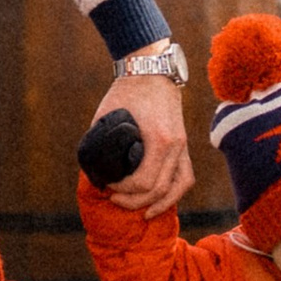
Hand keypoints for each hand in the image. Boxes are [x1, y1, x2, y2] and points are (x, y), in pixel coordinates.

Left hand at [94, 65, 191, 215]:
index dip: (123, 191)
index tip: (107, 186)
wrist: (151, 67)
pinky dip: (176, 192)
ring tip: (143, 213)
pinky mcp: (183, 143)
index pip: (144, 182)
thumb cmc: (127, 90)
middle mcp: (175, 145)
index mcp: (158, 138)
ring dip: (160, 204)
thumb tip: (93, 172)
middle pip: (159, 189)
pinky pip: (186, 175)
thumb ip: (101, 143)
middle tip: (114, 198)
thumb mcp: (108, 116)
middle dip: (134, 200)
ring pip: (179, 187)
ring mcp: (183, 144)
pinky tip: (161, 201)